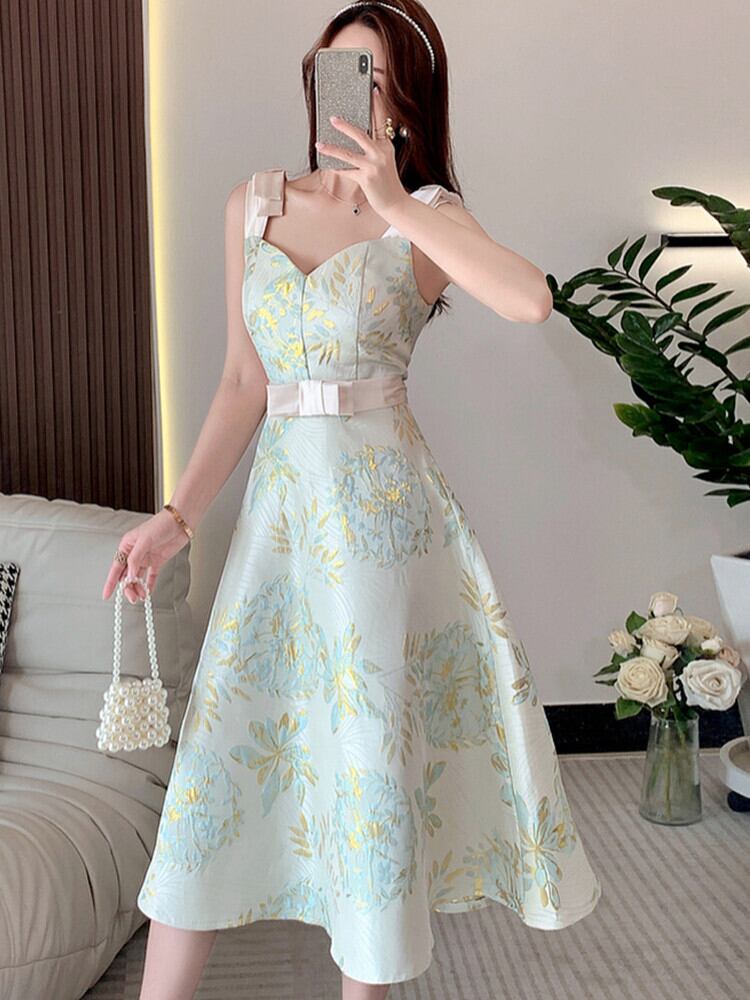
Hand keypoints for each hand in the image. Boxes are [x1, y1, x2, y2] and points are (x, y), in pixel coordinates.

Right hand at [101, 508, 190, 603]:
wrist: (180, 522)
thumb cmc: (161, 525)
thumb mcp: (144, 540)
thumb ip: (135, 559)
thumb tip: (129, 576)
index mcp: (127, 546)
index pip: (116, 567)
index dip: (111, 582)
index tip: (107, 595)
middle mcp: (135, 553)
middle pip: (127, 575)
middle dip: (128, 588)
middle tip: (132, 598)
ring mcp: (146, 558)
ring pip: (138, 577)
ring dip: (138, 588)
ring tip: (141, 596)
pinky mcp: (158, 561)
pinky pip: (151, 576)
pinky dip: (149, 585)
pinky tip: (148, 592)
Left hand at [315, 87, 407, 216]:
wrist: (396, 203)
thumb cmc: (387, 182)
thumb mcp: (384, 161)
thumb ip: (372, 150)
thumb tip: (350, 141)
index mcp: (386, 146)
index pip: (381, 122)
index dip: (377, 105)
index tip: (373, 90)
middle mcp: (381, 153)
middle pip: (361, 134)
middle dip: (344, 126)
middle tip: (332, 118)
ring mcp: (373, 166)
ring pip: (348, 154)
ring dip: (331, 149)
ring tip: (319, 144)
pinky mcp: (366, 179)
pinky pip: (346, 172)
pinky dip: (336, 168)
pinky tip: (326, 165)